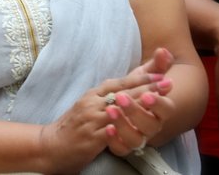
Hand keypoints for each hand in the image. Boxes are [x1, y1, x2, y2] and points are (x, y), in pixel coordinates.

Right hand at [40, 58, 170, 172]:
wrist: (50, 145)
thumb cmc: (73, 126)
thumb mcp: (89, 107)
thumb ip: (108, 98)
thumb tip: (127, 89)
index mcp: (93, 95)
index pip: (119, 82)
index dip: (140, 77)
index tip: (160, 73)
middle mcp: (92, 103)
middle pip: (123, 93)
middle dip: (147, 87)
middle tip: (167, 82)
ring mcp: (91, 119)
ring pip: (118, 109)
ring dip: (139, 104)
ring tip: (157, 100)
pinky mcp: (90, 137)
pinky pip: (108, 131)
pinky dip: (121, 126)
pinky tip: (134, 124)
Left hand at [102, 48, 175, 155]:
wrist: (118, 109)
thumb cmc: (135, 90)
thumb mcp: (143, 76)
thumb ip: (156, 65)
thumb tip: (163, 50)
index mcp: (159, 109)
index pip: (167, 110)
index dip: (159, 104)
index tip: (149, 94)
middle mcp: (151, 126)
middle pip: (150, 125)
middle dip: (136, 111)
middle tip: (121, 97)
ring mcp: (137, 136)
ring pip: (136, 139)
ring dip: (124, 125)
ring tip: (110, 109)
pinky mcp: (122, 145)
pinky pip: (121, 149)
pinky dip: (115, 141)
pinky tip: (107, 129)